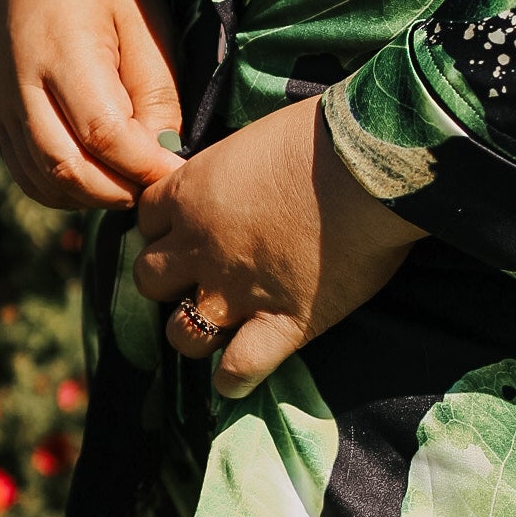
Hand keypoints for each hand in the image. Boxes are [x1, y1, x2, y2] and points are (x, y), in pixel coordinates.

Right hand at [0, 0, 181, 209]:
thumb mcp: (144, 20)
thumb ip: (155, 90)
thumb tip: (163, 155)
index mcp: (62, 51)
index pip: (102, 133)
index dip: (144, 165)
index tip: (180, 173)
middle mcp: (22, 85)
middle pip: (67, 168)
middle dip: (119, 190)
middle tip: (158, 186)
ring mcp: (5, 104)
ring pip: (44, 181)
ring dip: (93, 197)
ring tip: (133, 183)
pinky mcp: (1, 116)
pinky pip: (27, 174)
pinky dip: (64, 192)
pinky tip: (99, 180)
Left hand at [133, 97, 425, 397]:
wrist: (368, 166)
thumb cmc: (320, 138)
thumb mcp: (253, 141)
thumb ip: (231, 171)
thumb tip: (239, 181)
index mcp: (191, 194)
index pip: (147, 220)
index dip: (166, 227)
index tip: (186, 229)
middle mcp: (201, 247)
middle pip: (149, 278)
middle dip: (168, 280)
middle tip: (199, 276)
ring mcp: (236, 292)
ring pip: (181, 333)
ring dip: (192, 332)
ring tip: (216, 326)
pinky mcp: (281, 325)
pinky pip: (238, 370)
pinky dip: (234, 379)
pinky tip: (239, 376)